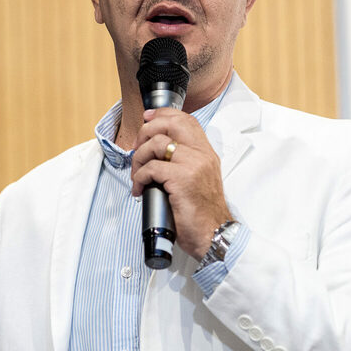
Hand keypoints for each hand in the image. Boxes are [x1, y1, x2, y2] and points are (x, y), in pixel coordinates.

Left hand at [130, 106, 232, 259]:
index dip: (163, 114)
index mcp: (206, 153)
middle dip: (146, 131)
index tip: (147, 119)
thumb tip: (155, 152)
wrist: (214, 235)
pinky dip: (139, 177)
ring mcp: (193, 165)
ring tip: (137, 174)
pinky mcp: (182, 179)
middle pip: (171, 123)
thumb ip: (184, 163)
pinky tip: (140, 189)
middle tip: (137, 149)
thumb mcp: (198, 181)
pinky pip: (152, 168)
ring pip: (157, 144)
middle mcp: (202, 155)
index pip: (186, 120)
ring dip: (139, 158)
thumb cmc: (202, 213)